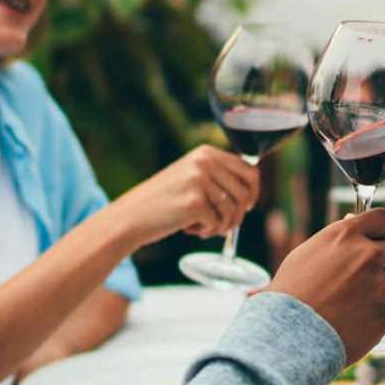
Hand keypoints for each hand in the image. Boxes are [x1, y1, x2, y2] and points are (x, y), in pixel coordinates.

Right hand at [109, 146, 259, 245]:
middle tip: (220, 224)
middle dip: (238, 214)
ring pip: (233, 211)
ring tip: (202, 227)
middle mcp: (204, 162)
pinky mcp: (194, 202)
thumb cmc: (164, 202)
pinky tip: (190, 229)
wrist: (131, 217)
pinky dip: (208, 231)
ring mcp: (199, 181)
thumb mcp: (191, 178)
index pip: (250, 171)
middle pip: (246, 193)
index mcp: (206, 153)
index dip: (253, 193)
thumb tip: (251, 191)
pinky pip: (218, 223)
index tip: (246, 207)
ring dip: (221, 225)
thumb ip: (217, 177)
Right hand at [268, 209, 384, 361]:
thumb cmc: (291, 294)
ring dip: (374, 290)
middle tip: (358, 277)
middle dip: (381, 261)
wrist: (291, 335)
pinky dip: (374, 313)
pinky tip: (351, 320)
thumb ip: (337, 239)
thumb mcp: (307, 255)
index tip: (377, 239)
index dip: (381, 230)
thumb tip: (353, 222)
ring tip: (343, 305)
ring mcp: (379, 283)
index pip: (383, 218)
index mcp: (347, 235)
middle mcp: (367, 255)